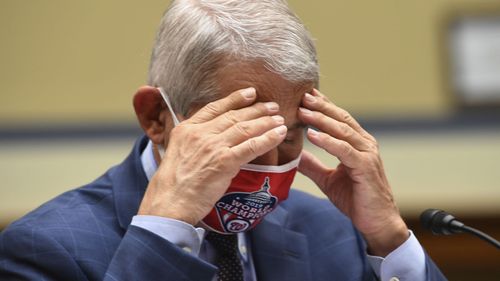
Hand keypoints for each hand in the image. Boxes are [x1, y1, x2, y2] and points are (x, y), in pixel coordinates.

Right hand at [138, 87, 287, 225]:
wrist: (169, 203)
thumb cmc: (172, 186)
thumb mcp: (175, 153)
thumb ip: (193, 143)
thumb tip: (210, 141)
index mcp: (186, 129)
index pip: (214, 107)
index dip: (235, 99)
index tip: (250, 93)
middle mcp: (200, 134)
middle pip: (234, 116)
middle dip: (256, 109)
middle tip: (272, 106)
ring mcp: (213, 146)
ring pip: (245, 128)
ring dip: (265, 122)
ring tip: (279, 119)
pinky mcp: (224, 162)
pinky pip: (251, 146)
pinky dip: (268, 139)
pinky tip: (279, 134)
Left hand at [298, 89, 407, 256]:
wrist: (377, 222)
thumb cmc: (357, 199)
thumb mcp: (328, 180)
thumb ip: (314, 166)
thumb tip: (296, 156)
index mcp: (358, 144)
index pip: (339, 119)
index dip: (324, 106)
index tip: (306, 95)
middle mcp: (365, 144)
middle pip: (341, 119)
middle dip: (321, 107)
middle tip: (302, 96)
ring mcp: (367, 154)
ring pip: (342, 131)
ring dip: (321, 120)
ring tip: (303, 111)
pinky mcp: (365, 167)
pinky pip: (344, 150)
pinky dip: (328, 141)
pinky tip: (312, 135)